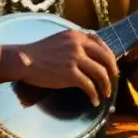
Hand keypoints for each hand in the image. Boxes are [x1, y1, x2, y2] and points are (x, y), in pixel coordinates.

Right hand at [0, 30, 118, 106]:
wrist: (23, 60)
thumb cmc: (39, 52)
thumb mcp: (60, 40)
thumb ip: (75, 43)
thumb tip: (90, 54)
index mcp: (77, 36)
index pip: (101, 45)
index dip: (110, 57)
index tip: (112, 66)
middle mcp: (79, 45)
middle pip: (105, 58)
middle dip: (112, 71)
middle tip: (113, 80)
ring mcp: (75, 59)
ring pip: (100, 73)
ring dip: (106, 85)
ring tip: (105, 94)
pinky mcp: (70, 74)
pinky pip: (89, 86)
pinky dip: (94, 95)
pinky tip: (94, 101)